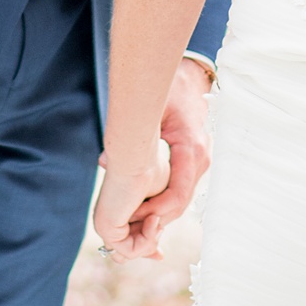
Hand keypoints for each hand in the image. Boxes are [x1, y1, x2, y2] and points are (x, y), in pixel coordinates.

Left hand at [90, 62, 211, 260]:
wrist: (190, 77)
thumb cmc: (170, 88)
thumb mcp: (149, 108)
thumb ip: (129, 135)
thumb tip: (105, 162)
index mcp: (191, 150)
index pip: (176, 198)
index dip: (153, 214)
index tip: (131, 218)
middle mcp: (199, 160)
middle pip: (177, 205)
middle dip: (152, 220)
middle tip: (125, 228)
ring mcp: (200, 161)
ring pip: (179, 200)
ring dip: (156, 214)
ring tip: (130, 223)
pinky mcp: (194, 160)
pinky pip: (179, 189)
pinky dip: (162, 202)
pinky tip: (143, 208)